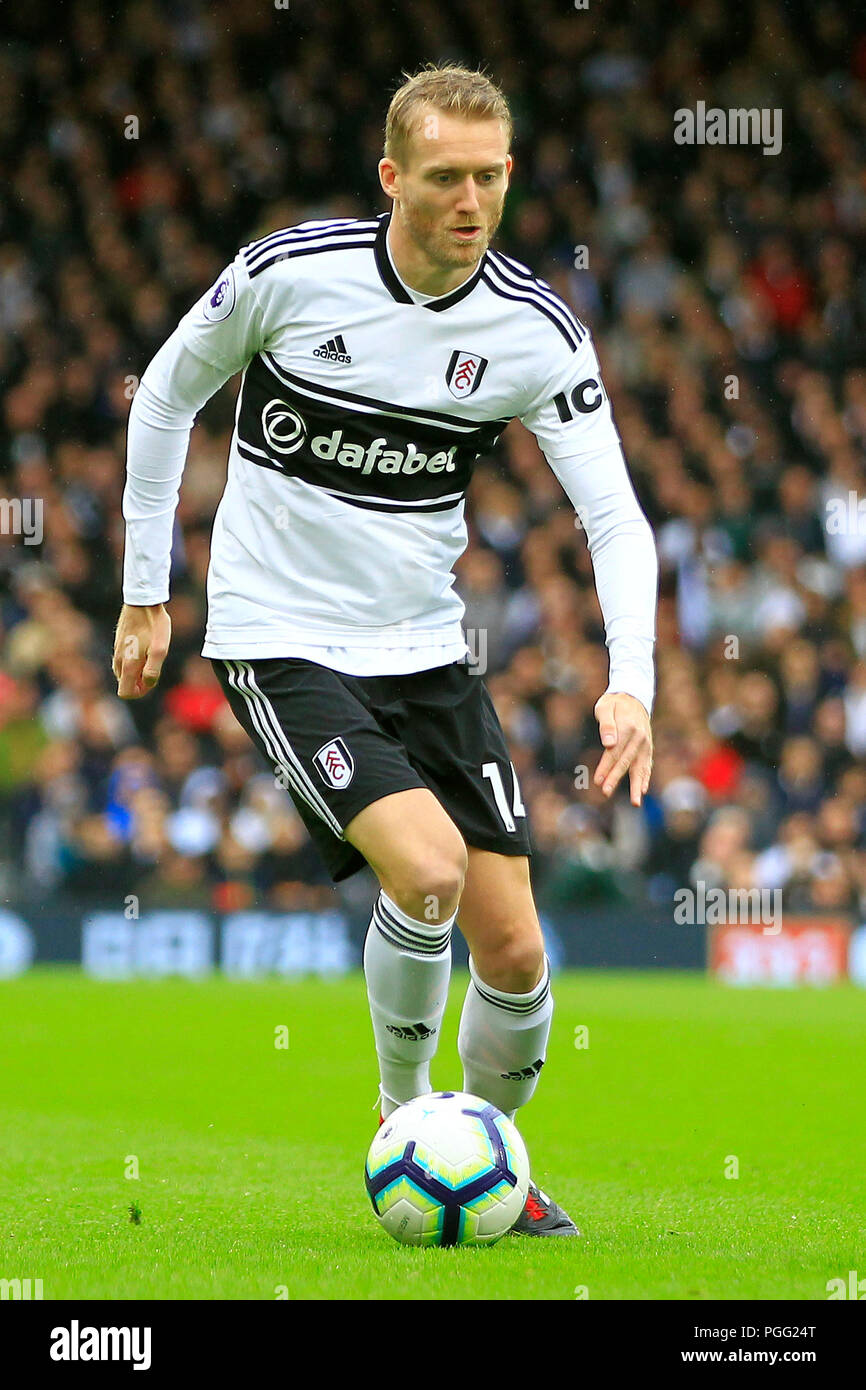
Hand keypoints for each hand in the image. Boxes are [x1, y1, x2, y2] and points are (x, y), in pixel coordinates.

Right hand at [112, 603, 170, 698]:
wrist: (143, 601)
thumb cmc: (154, 625)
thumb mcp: (161, 649)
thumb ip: (153, 670)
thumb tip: (147, 683)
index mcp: (128, 664)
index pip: (125, 693)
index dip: (139, 692)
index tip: (151, 680)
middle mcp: (118, 660)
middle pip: (124, 683)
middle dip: (139, 682)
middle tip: (153, 665)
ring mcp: (116, 650)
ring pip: (123, 672)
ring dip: (136, 670)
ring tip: (150, 655)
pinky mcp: (118, 642)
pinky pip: (123, 660)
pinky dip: (133, 660)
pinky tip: (144, 646)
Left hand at [593, 691, 652, 806]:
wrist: (634, 697)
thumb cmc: (615, 703)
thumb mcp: (605, 707)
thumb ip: (606, 724)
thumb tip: (608, 744)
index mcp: (628, 728)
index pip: (614, 752)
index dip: (605, 766)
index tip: (597, 780)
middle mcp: (639, 737)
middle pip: (625, 761)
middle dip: (615, 777)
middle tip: (606, 791)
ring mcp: (645, 743)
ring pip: (640, 766)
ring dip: (637, 785)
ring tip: (636, 802)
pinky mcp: (648, 747)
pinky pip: (647, 764)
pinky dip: (646, 777)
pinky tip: (643, 790)